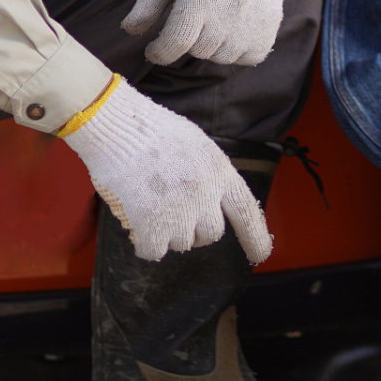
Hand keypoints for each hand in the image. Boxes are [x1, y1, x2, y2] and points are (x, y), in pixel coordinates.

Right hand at [60, 76, 273, 262]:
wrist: (119, 126)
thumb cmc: (151, 130)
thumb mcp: (196, 146)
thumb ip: (209, 175)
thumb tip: (211, 203)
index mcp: (220, 171)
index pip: (247, 211)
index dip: (256, 236)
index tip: (260, 255)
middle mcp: (206, 194)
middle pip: (212, 233)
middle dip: (195, 229)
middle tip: (173, 210)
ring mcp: (180, 211)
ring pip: (181, 243)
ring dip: (167, 232)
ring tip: (150, 203)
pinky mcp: (153, 224)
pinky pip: (154, 252)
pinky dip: (144, 243)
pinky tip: (137, 222)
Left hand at [123, 0, 292, 65]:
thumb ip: (149, 0)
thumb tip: (130, 30)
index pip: (176, 42)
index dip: (159, 52)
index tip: (154, 50)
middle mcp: (230, 7)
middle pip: (198, 51)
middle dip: (187, 41)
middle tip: (190, 18)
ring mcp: (254, 17)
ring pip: (223, 57)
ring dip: (212, 46)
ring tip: (212, 21)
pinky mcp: (272, 22)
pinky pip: (250, 56)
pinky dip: (239, 50)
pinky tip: (233, 28)